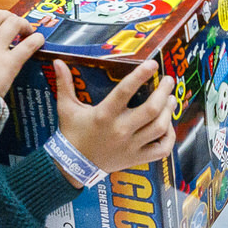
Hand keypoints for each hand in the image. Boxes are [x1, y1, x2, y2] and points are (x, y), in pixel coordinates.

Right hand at [54, 60, 176, 175]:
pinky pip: (161, 149)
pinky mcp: (136, 158)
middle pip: (151, 109)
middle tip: (169, 81)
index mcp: (104, 115)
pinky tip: (168, 126)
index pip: (125, 91)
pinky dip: (170, 137)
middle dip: (164, 92)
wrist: (72, 166)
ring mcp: (131, 146)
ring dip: (168, 111)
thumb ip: (64, 84)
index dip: (140, 75)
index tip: (153, 64)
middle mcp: (120, 130)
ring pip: (159, 127)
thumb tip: (57, 62)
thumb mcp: (66, 108)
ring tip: (170, 99)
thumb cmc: (72, 134)